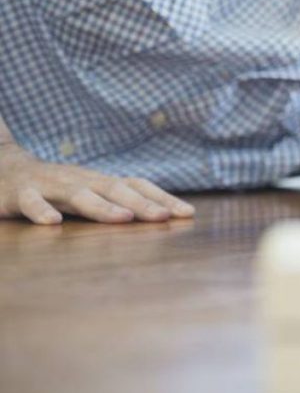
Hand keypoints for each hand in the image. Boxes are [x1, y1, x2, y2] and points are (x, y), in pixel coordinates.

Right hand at [0, 142, 193, 224]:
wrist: (3, 168)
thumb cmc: (55, 186)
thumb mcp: (90, 192)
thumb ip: (119, 202)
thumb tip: (163, 214)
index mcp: (100, 181)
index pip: (138, 186)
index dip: (163, 197)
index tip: (188, 214)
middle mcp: (81, 179)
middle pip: (115, 189)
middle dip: (142, 204)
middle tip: (165, 217)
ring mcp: (51, 185)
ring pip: (78, 194)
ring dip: (102, 207)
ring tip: (123, 218)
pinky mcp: (19, 194)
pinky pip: (30, 202)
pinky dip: (41, 211)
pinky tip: (53, 224)